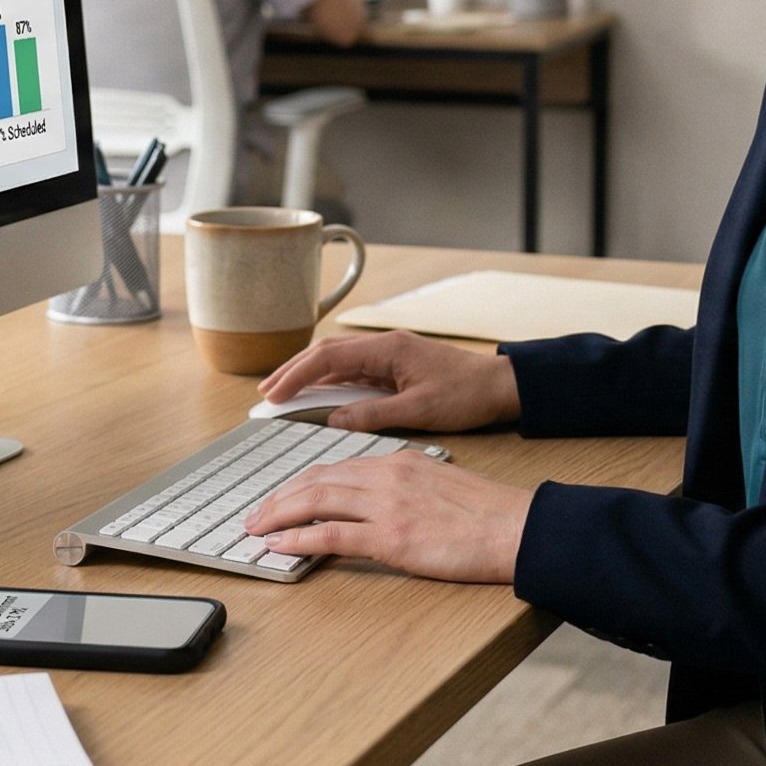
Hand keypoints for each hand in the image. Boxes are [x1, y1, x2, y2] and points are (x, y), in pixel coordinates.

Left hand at [243, 451, 531, 582]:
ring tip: (255, 529)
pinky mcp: (391, 538)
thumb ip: (406, 489)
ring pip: (316, 501)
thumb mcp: (440, 486)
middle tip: (255, 514)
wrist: (517, 528)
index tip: (282, 496)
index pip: (337, 467)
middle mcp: (387, 476)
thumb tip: (379, 506)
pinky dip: (299, 538)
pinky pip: (331, 535)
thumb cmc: (488, 515)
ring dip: (278, 515)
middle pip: (317, 480)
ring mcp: (387, 506)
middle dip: (279, 497)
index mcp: (399, 462)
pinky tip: (280, 545)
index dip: (302, 483)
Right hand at [258, 330, 519, 432]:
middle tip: (265, 394)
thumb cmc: (466, 394)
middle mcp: (383, 346)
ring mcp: (388, 354)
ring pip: (337, 361)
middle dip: (292, 371)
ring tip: (282, 395)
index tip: (273, 395)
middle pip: (325, 353)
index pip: (328, 357)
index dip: (296, 375)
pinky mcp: (394, 366)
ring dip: (308, 376)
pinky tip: (317, 398)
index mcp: (386, 349)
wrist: (500, 386)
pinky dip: (330, 383)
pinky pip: (353, 371)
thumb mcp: (419, 411)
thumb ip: (373, 414)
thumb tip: (334, 420)